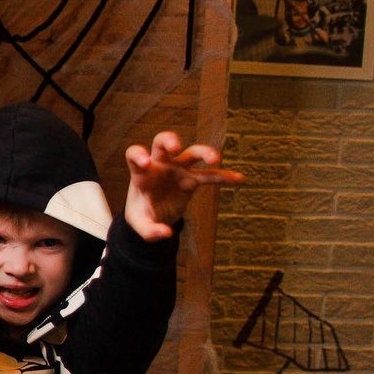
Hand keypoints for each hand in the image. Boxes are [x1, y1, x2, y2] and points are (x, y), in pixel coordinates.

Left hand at [123, 131, 241, 240]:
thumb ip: (149, 231)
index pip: (134, 155)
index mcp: (142, 173)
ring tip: (215, 160)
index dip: (138, 155)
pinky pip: (210, 176)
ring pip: (192, 153)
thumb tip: (166, 233)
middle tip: (176, 147)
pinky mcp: (192, 179)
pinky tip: (238, 178)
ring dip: (204, 152)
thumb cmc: (144, 214)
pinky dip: (223, 176)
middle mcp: (160, 165)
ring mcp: (178, 169)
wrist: (155, 215)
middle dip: (169, 140)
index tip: (146, 162)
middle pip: (161, 142)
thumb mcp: (141, 226)